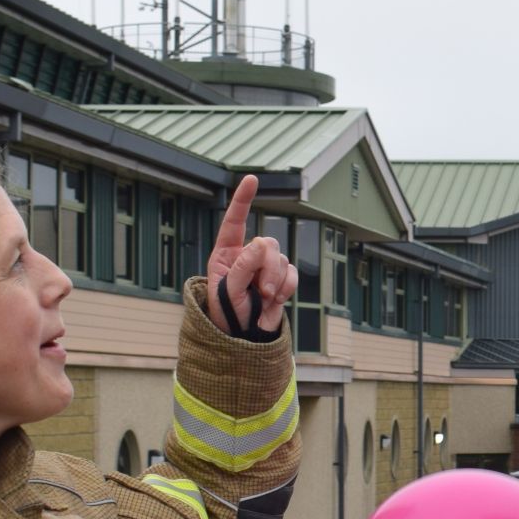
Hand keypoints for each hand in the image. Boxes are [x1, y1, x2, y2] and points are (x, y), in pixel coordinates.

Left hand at [205, 175, 297, 334]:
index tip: (252, 179)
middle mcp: (247, 256)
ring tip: (263, 300)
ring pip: (281, 259)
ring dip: (275, 281)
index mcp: (226, 253)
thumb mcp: (228, 290)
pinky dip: (286, 287)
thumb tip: (262, 243)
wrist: (244, 338)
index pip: (234, 221)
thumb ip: (243, 265)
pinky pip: (292, 273)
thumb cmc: (227, 314)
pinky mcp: (281, 280)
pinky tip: (275, 301)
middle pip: (267, 244)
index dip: (243, 200)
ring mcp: (265, 268)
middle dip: (266, 268)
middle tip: (260, 291)